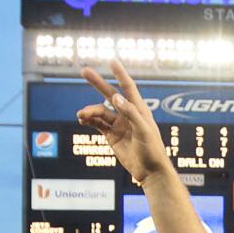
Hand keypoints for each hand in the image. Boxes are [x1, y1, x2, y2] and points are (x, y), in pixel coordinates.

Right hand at [78, 60, 173, 186]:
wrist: (149, 172)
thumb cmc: (152, 151)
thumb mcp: (143, 130)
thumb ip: (131, 113)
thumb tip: (116, 97)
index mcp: (139, 110)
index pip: (128, 87)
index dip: (120, 74)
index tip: (112, 61)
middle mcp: (128, 114)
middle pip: (110, 94)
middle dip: (98, 83)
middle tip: (84, 71)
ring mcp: (118, 124)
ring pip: (100, 111)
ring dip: (90, 111)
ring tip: (81, 114)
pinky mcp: (111, 136)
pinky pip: (97, 124)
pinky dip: (89, 120)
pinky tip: (82, 119)